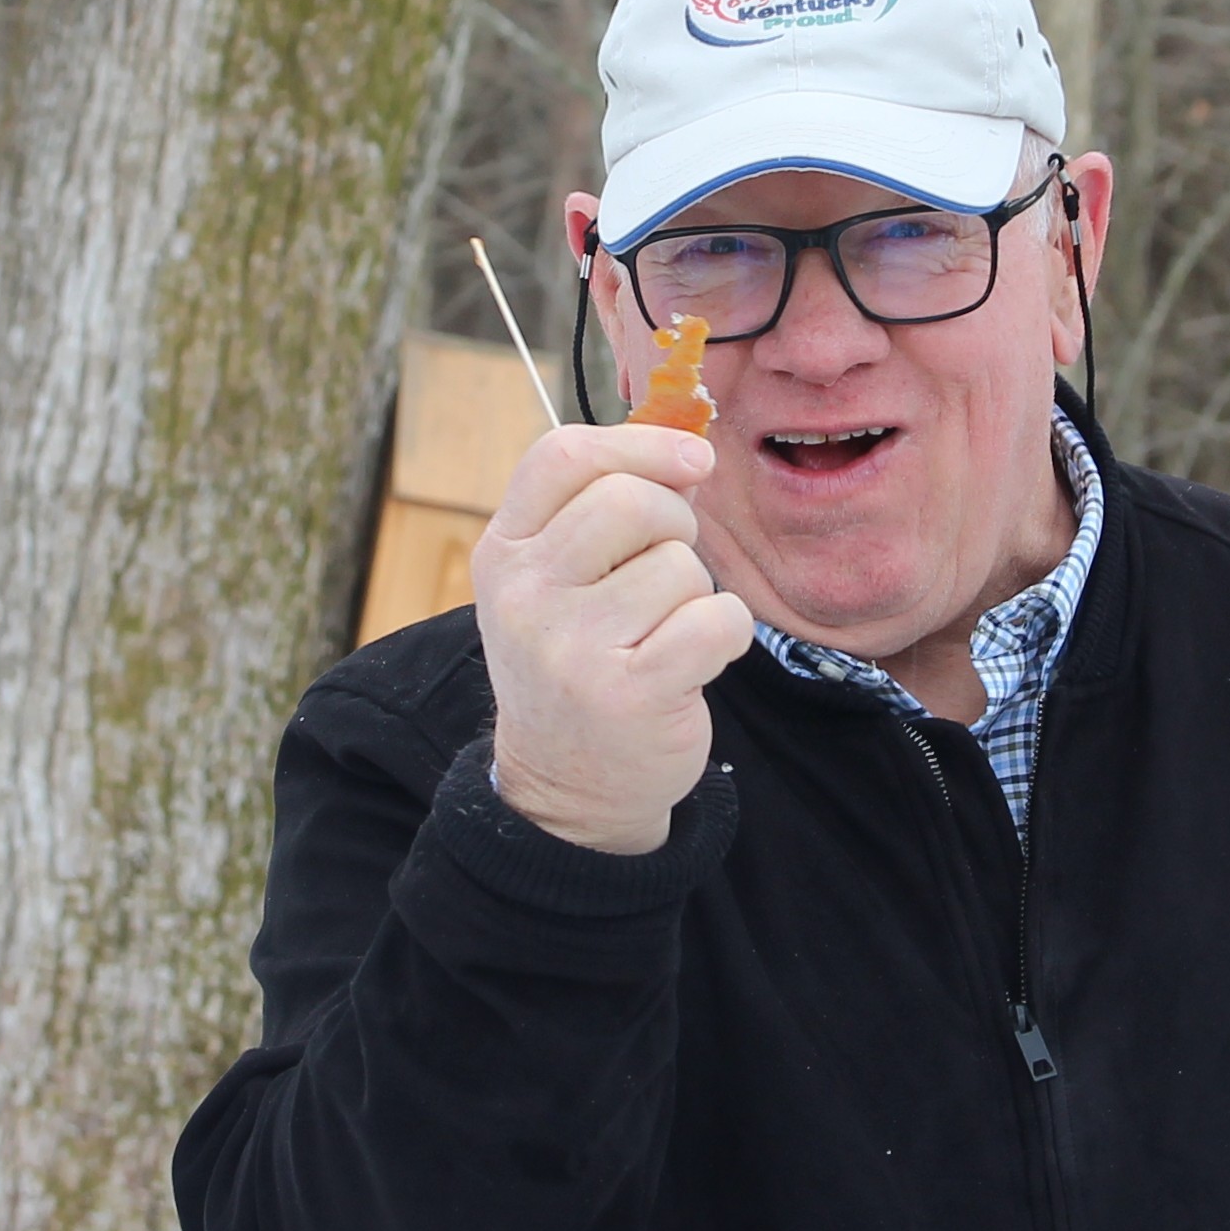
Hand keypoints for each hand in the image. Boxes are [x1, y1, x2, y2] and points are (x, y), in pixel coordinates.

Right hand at [472, 422, 754, 853]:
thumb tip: (688, 447)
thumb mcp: (557, 583)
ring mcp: (572, 647)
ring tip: (664, 634)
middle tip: (670, 569)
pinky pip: (716, 620)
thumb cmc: (579, 662)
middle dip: (677, 525)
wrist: (568, 786)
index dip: (641, 444)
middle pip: (631, 501)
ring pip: (680, 567)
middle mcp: (525, 596)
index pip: (562, 456)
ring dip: (695, 595)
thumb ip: (602, 512)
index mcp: (503, 554)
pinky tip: (695, 661)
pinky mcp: (630, 693)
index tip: (692, 460)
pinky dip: (726, 633)